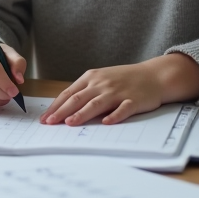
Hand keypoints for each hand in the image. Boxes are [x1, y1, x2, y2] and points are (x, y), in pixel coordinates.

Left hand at [41, 53, 198, 125]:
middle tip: (50, 122)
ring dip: (82, 113)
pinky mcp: (133, 100)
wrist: (153, 75)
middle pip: (79, 98)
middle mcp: (102, 84)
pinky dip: (114, 115)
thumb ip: (84, 91)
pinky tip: (106, 122)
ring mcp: (118, 91)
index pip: (69, 93)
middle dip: (62, 111)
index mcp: (92, 78)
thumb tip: (63, 107)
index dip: (56, 105)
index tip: (45, 118)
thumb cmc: (124, 79)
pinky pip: (123, 109)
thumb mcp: (101, 79)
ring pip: (97, 103)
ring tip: (70, 123)